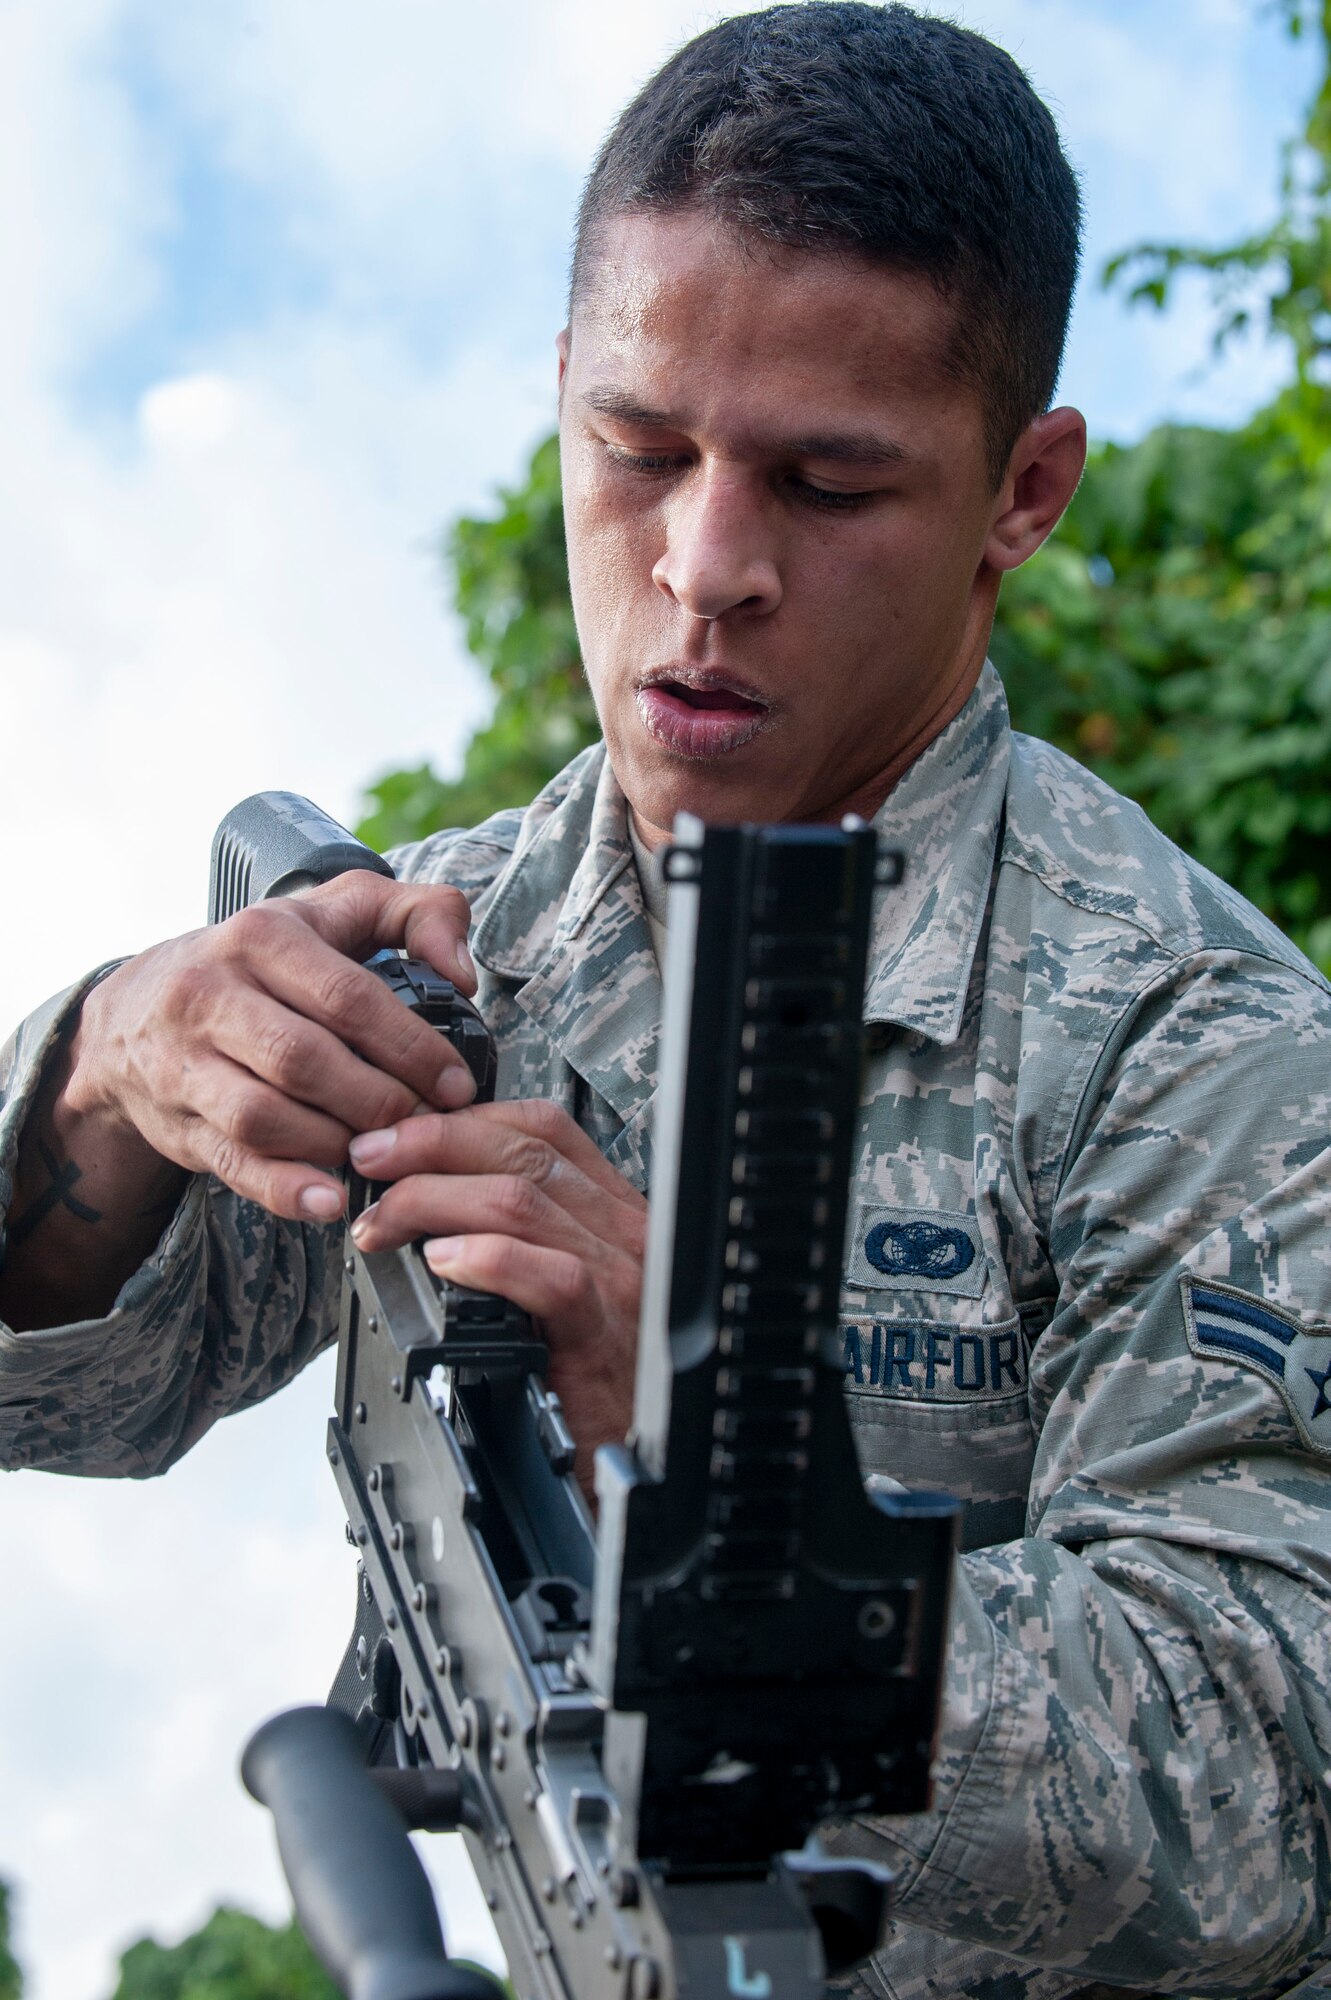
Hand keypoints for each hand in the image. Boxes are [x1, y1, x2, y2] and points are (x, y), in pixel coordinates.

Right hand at [65, 871, 479, 1221]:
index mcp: (262, 936)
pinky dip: (284, 1188)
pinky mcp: (177, 1121)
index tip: (454, 1084)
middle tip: (423, 1123)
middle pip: (305, 1060)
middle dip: (378, 1100)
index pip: (347, 997)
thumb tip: (461, 974)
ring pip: (264, 1116)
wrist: (134, 1011)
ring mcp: (185, 1062)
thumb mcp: (334, 911)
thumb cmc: (259, 962)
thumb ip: (417, 915)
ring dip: (335, 1143)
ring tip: (380, 1150)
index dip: (411, 1047)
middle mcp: (212, 994)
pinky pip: (233, 1162)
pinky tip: (329, 1199)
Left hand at [347, 1099, 647, 1491]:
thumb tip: (434, 1201)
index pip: (542, 1129)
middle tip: (368, 1163)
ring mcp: (619, 1280)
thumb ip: (525, 1238)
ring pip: (521, 1203)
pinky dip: (487, 1259)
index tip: (398, 1135)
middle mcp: (622, 1232)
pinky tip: (441, 1263)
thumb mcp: (569, 1286)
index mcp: (612, 1211)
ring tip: (381, 1223)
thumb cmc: (596, 1375)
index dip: (463, 1120)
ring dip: (433, 1201)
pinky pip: (549, 1276)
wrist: (648, 1460)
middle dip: (431, 1146)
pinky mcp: (604, 1335)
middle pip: (523, 1151)